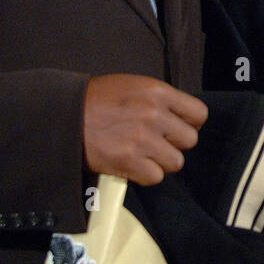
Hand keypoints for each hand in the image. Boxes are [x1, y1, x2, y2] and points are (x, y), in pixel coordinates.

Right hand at [83, 74, 206, 184]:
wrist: (65, 115)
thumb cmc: (97, 99)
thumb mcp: (133, 86)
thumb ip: (160, 100)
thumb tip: (180, 119)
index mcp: (158, 92)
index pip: (198, 114)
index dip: (190, 124)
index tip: (176, 128)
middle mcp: (154, 114)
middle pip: (190, 140)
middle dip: (174, 144)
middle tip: (156, 143)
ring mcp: (142, 139)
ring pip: (175, 162)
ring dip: (161, 161)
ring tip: (143, 154)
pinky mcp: (129, 161)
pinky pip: (155, 177)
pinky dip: (145, 174)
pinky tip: (132, 164)